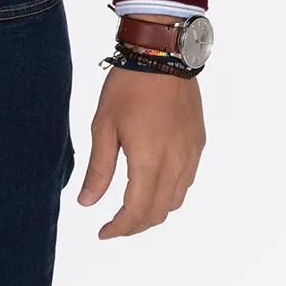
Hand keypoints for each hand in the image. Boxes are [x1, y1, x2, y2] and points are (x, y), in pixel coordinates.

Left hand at [76, 63, 205, 237]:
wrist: (162, 53)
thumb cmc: (129, 85)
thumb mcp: (104, 125)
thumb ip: (99, 168)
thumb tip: (88, 203)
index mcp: (150, 161)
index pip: (137, 212)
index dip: (119, 228)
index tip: (103, 232)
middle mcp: (176, 163)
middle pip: (158, 212)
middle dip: (135, 225)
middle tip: (114, 224)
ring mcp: (191, 154)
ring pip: (176, 200)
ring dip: (154, 211)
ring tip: (132, 207)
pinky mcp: (198, 143)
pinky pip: (186, 180)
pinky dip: (169, 192)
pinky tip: (153, 182)